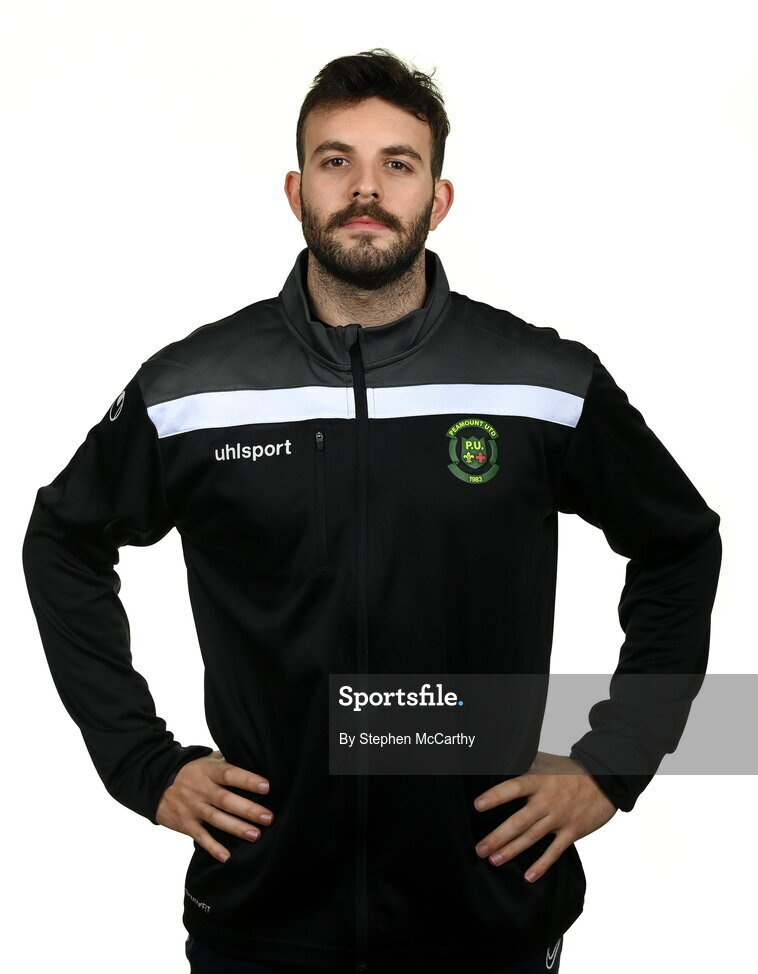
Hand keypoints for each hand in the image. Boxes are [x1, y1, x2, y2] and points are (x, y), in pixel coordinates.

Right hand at [155, 750, 273, 862]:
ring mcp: (193, 808)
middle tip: (268, 817)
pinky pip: (200, 837)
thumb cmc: (192, 771)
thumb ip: (227, 761)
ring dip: (236, 828)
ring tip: (255, 835)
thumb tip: (254, 759)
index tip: (266, 787)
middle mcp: (201, 790)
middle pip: (226, 800)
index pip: (230, 774)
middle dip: (248, 809)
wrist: (157, 783)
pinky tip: (226, 856)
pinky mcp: (185, 824)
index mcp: (209, 771)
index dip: (247, 780)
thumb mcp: (207, 760)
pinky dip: (212, 847)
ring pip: (216, 819)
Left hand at [472, 751, 616, 882]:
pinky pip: (555, 851)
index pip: (513, 788)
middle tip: (480, 849)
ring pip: (532, 837)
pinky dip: (542, 865)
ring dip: (512, 851)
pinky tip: (529, 876)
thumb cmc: (570, 771)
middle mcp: (547, 801)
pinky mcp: (572, 832)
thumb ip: (524, 764)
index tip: (477, 805)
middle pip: (519, 821)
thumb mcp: (546, 762)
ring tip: (494, 860)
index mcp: (539, 781)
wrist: (605, 781)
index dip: (496, 796)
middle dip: (498, 837)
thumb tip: (498, 761)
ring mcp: (560, 818)